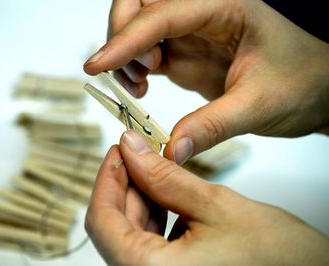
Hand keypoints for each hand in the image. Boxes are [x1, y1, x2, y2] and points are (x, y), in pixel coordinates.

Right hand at [83, 0, 328, 163]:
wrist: (314, 89)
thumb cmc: (301, 83)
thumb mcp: (258, 105)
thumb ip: (212, 126)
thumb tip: (170, 151)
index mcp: (224, 6)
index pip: (162, 15)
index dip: (125, 39)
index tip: (96, 66)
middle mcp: (202, 12)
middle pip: (140, 4)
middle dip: (121, 34)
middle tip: (128, 71)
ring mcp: (190, 32)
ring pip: (137, 27)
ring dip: (124, 54)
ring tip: (137, 86)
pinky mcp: (184, 53)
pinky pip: (144, 51)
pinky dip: (131, 68)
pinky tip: (141, 87)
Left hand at [85, 130, 328, 264]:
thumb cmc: (281, 258)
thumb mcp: (215, 205)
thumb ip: (165, 176)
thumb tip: (131, 148)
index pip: (101, 222)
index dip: (106, 179)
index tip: (119, 150)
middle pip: (114, 227)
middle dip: (126, 185)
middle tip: (140, 152)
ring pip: (131, 234)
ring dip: (141, 199)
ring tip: (158, 169)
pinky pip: (150, 245)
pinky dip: (155, 217)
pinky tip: (169, 195)